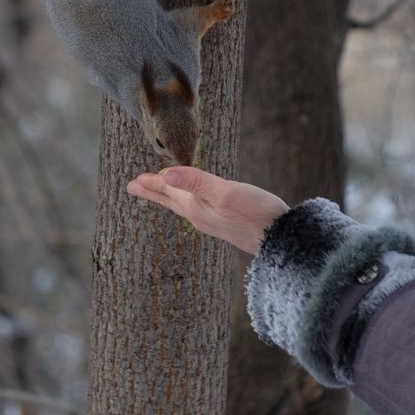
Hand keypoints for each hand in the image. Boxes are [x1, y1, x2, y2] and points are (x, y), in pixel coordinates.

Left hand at [127, 167, 288, 254]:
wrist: (281, 240)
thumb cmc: (256, 214)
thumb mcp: (225, 193)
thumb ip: (196, 182)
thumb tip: (166, 174)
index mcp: (195, 207)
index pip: (168, 190)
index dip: (151, 182)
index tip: (133, 181)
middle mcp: (199, 217)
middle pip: (170, 200)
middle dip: (153, 192)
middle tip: (134, 187)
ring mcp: (211, 222)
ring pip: (182, 206)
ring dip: (168, 196)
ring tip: (159, 192)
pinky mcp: (224, 224)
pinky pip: (195, 209)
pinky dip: (185, 201)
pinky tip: (193, 202)